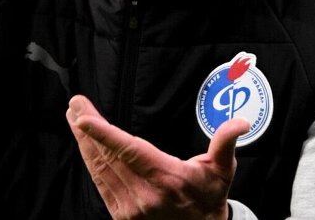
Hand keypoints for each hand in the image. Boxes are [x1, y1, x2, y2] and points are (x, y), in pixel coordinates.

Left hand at [65, 95, 248, 219]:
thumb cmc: (209, 200)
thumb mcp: (221, 171)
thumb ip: (225, 143)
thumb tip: (240, 123)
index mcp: (165, 179)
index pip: (128, 151)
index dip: (103, 133)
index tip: (84, 118)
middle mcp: (143, 195)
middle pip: (107, 156)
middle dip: (88, 129)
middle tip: (76, 105)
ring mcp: (129, 208)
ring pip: (99, 169)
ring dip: (84, 142)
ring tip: (74, 117)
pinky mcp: (121, 215)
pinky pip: (101, 183)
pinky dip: (90, 161)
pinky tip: (85, 145)